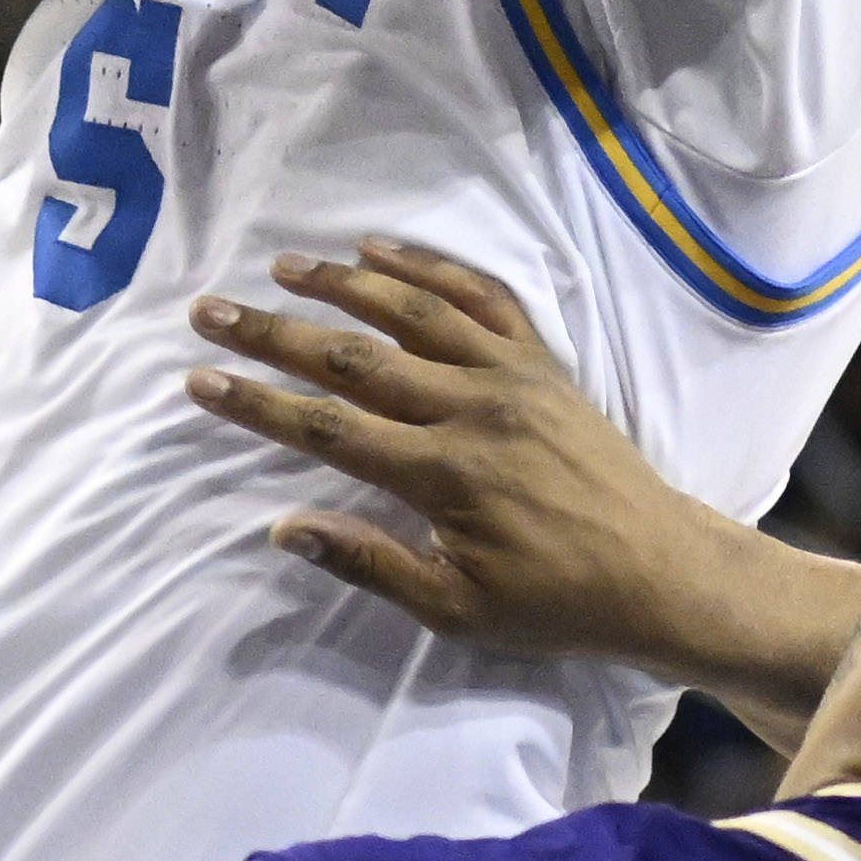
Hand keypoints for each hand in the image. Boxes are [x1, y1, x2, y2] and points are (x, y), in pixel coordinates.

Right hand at [180, 236, 828, 680]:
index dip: (258, 404)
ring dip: (342, 282)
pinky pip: (482, 297)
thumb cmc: (554, 602)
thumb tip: (283, 528)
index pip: (328, 428)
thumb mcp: (457, 609)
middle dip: (275, 332)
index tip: (199, 380)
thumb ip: (370, 564)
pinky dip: (428, 267)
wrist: (662, 570)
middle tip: (211, 309)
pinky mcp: (543, 362)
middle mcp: (471, 409)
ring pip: (412, 311)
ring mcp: (511, 375)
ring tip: (283, 264)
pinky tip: (382, 250)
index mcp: (443, 474)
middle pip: (354, 357)